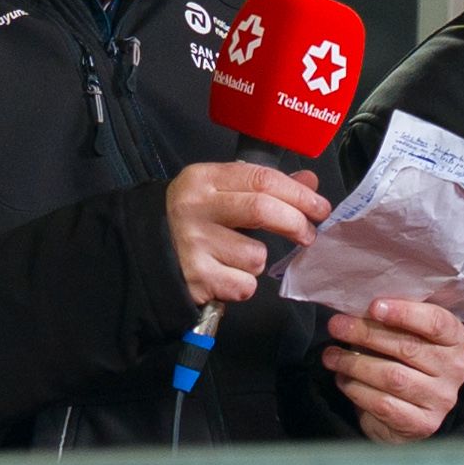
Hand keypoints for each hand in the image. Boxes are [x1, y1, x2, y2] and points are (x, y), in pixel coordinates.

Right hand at [166, 161, 324, 313]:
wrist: (143, 253)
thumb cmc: (193, 219)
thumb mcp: (220, 192)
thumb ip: (264, 186)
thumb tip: (310, 182)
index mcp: (203, 180)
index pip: (262, 179)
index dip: (299, 194)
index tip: (320, 207)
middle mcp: (195, 209)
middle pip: (263, 210)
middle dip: (295, 223)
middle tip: (308, 235)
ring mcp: (193, 246)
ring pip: (256, 256)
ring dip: (257, 261)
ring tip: (236, 258)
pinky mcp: (196, 279)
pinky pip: (244, 285)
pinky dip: (242, 285)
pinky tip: (224, 275)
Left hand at [322, 292, 463, 441]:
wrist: (409, 413)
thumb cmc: (403, 363)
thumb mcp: (403, 335)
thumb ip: (389, 322)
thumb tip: (354, 312)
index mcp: (455, 339)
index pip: (436, 322)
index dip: (405, 313)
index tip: (373, 306)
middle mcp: (455, 369)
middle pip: (408, 348)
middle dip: (366, 334)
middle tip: (336, 326)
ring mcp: (441, 399)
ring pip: (393, 377)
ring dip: (355, 364)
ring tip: (331, 356)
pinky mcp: (423, 424)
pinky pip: (384, 404)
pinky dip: (357, 390)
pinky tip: (343, 379)